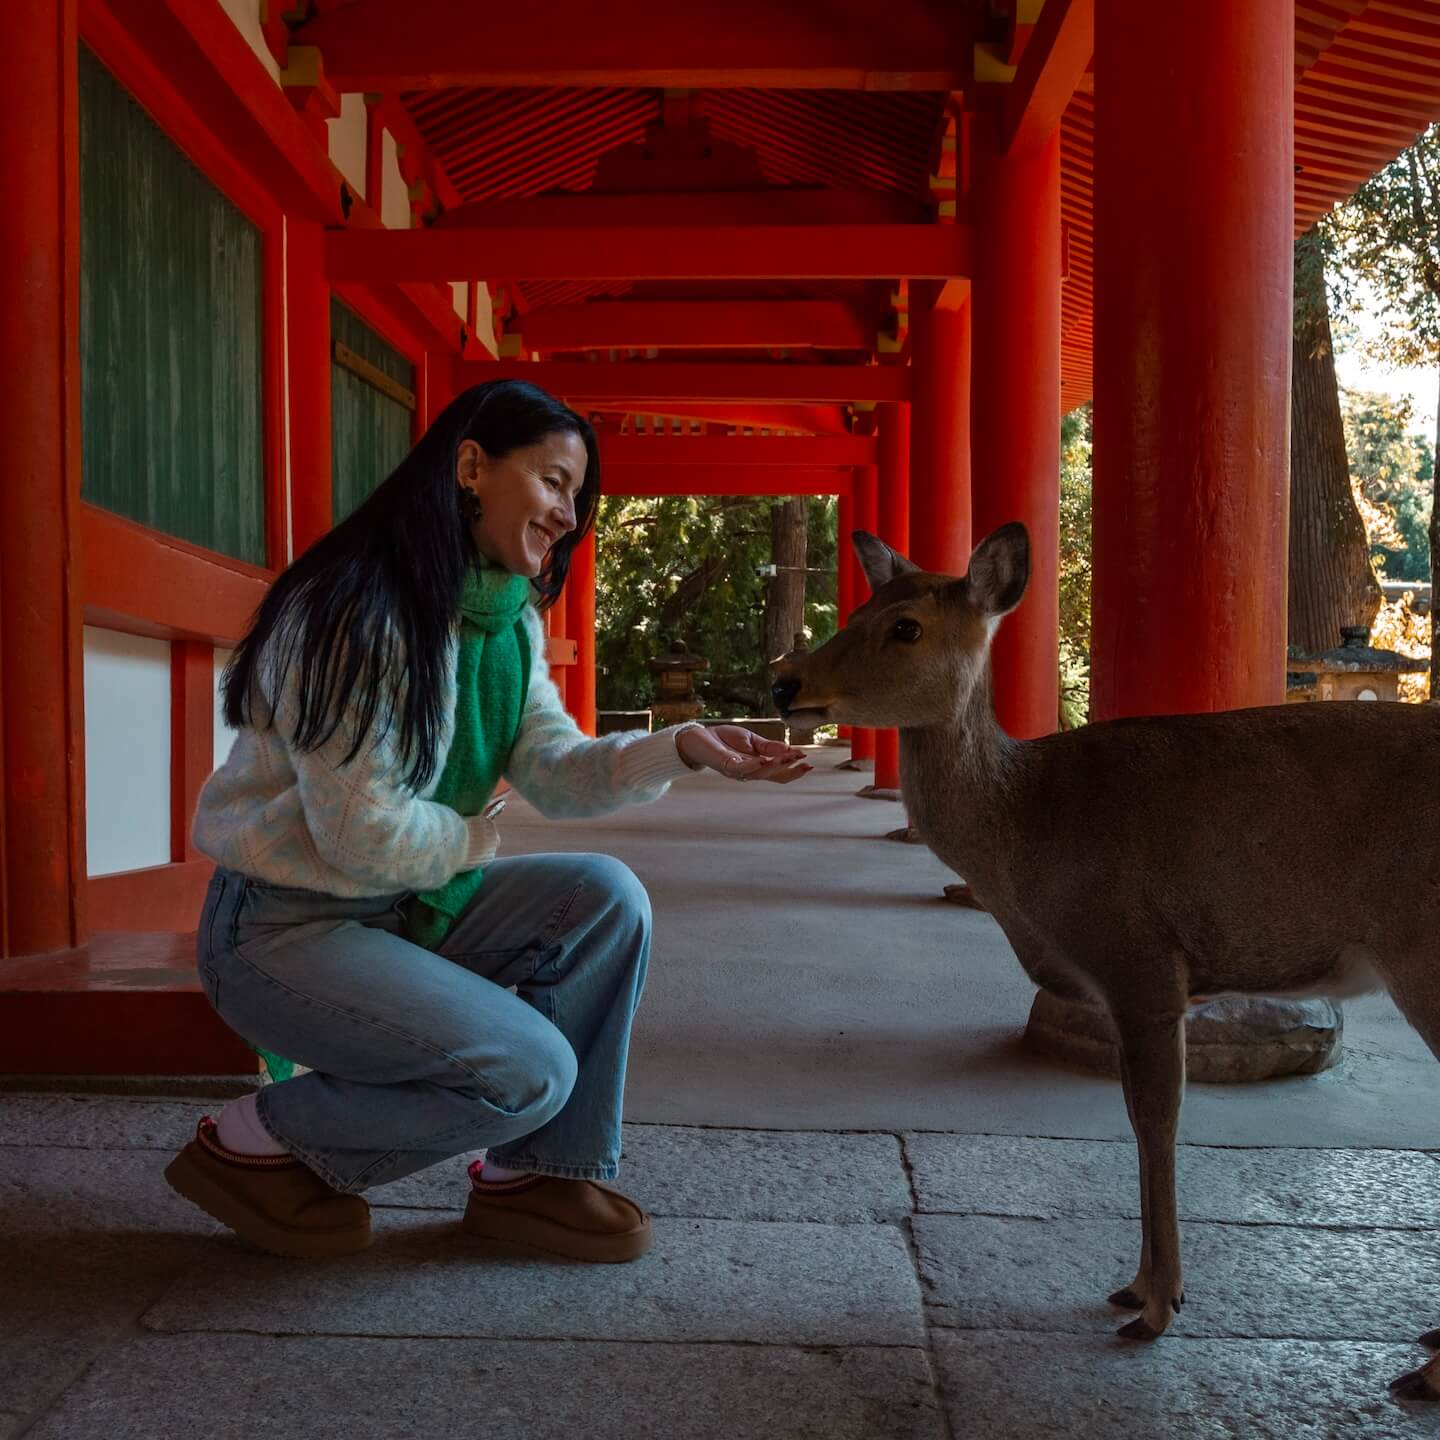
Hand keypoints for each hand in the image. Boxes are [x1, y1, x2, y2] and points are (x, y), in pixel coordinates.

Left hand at [675, 724, 812, 784]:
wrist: (698, 736)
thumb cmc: (723, 740)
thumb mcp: (751, 740)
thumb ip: (768, 747)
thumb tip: (789, 749)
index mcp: (756, 766)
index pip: (778, 772)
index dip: (793, 770)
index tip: (808, 762)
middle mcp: (748, 772)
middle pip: (773, 776)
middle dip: (790, 771)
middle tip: (805, 764)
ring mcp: (737, 771)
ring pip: (760, 773)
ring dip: (775, 766)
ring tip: (790, 758)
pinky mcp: (725, 765)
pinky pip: (741, 768)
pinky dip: (754, 765)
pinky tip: (764, 760)